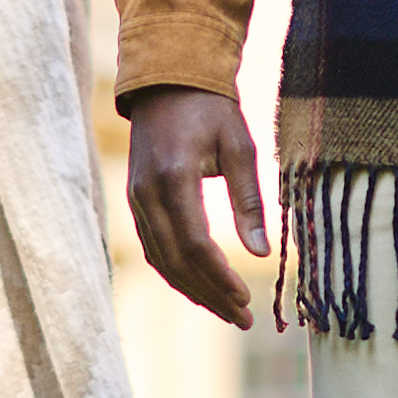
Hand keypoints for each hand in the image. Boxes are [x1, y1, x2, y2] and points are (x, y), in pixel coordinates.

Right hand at [121, 85, 272, 327]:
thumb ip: (249, 200)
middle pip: (176, 261)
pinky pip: (154, 247)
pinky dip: (176, 271)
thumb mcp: (239, 145)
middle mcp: (147, 193)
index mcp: (174, 176)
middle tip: (243, 318)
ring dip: (193, 290)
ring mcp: (136, 198)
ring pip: (161, 260)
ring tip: (227, 311)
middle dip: (210, 294)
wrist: (167, 79)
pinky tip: (201, 286)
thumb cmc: (210, 108)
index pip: (195, 243)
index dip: (220, 277)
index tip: (246, 298)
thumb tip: (261, 252)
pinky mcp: (136, 201)